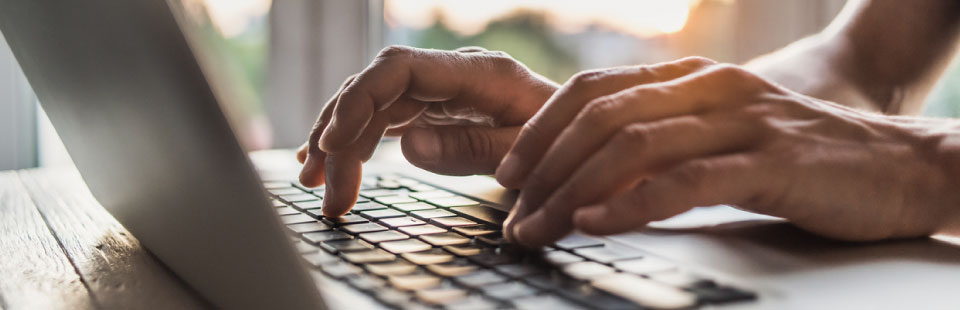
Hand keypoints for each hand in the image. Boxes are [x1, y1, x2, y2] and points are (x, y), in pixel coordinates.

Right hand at [297, 46, 556, 216]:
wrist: (583, 136)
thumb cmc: (564, 141)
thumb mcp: (527, 151)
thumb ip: (473, 147)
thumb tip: (408, 145)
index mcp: (477, 73)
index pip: (398, 69)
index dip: (358, 101)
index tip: (333, 144)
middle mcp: (451, 74)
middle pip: (375, 89)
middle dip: (339, 134)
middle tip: (323, 189)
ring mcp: (440, 90)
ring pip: (372, 105)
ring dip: (339, 142)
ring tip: (317, 185)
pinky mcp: (435, 109)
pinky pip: (384, 118)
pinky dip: (357, 142)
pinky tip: (334, 164)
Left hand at [495, 57, 959, 246]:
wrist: (901, 165)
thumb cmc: (801, 160)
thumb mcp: (721, 141)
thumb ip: (664, 148)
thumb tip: (592, 181)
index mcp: (691, 80)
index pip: (592, 91)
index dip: (540, 131)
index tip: (509, 174)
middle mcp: (709, 88)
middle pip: (599, 117)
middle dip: (544, 168)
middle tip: (514, 214)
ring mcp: (741, 120)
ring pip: (632, 146)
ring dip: (572, 191)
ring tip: (540, 228)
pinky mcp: (770, 160)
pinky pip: (685, 179)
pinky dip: (632, 202)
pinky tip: (597, 223)